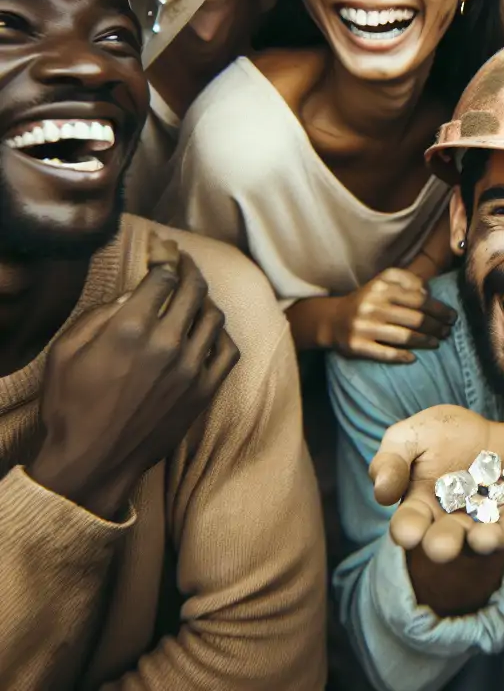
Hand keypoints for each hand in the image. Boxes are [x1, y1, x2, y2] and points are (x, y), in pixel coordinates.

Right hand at [30, 233, 238, 520]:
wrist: (93, 462)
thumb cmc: (71, 407)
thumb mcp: (66, 352)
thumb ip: (100, 315)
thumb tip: (131, 294)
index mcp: (130, 329)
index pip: (163, 277)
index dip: (165, 258)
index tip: (164, 251)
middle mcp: (167, 344)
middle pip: (194, 290)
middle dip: (190, 269)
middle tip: (185, 262)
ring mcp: (191, 369)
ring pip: (214, 316)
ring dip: (206, 300)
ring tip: (195, 295)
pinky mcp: (205, 391)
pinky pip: (228, 350)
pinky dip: (222, 334)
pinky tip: (210, 330)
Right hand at [325, 268, 456, 363]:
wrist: (333, 319)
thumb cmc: (367, 300)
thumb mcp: (383, 281)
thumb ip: (406, 280)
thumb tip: (428, 293)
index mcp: (381, 287)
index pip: (418, 299)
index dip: (439, 309)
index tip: (452, 316)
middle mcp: (372, 305)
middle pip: (415, 319)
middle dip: (436, 326)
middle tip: (448, 331)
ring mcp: (364, 326)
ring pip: (404, 336)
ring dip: (425, 341)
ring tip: (437, 342)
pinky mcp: (357, 345)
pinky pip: (385, 353)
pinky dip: (402, 356)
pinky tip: (413, 358)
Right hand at [370, 405, 503, 563]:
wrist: (484, 427)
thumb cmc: (439, 437)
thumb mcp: (408, 438)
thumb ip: (391, 461)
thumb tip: (381, 491)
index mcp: (424, 509)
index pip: (412, 525)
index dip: (409, 530)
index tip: (407, 533)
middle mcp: (458, 522)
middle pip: (450, 539)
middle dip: (447, 544)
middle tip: (444, 547)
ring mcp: (494, 516)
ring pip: (491, 535)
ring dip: (489, 539)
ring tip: (486, 538)